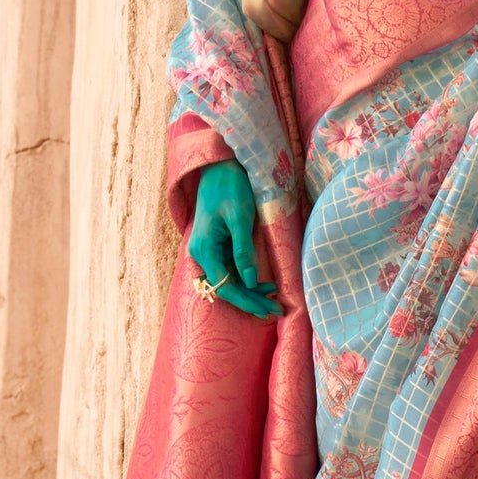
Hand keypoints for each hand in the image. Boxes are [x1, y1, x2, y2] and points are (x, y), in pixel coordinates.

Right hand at [188, 157, 282, 318]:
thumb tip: (248, 281)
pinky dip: (246, 279)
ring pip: (229, 280)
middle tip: (276, 311)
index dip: (247, 300)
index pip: (225, 285)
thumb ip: (243, 251)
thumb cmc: (230, 188)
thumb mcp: (240, 219)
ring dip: (250, 292)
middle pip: (226, 287)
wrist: (220, 167)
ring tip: (273, 301)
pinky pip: (230, 270)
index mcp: (204, 249)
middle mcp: (201, 254)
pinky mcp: (216, 246)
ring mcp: (208, 251)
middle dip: (250, 301)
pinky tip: (264, 285)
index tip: (267, 310)